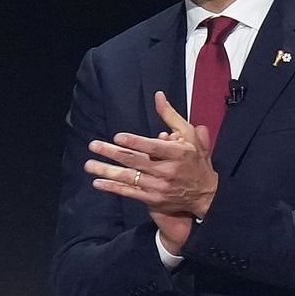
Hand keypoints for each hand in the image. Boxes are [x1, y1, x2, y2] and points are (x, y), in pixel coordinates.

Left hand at [85, 92, 218, 229]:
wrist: (205, 194)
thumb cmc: (194, 160)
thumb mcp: (189, 136)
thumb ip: (171, 116)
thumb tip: (158, 96)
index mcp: (178, 154)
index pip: (154, 148)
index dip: (136, 143)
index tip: (118, 137)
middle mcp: (168, 171)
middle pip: (136, 161)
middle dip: (112, 153)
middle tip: (93, 145)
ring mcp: (159, 186)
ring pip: (129, 177)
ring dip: (107, 171)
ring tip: (89, 164)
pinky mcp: (153, 199)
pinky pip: (129, 192)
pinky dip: (113, 188)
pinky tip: (98, 182)